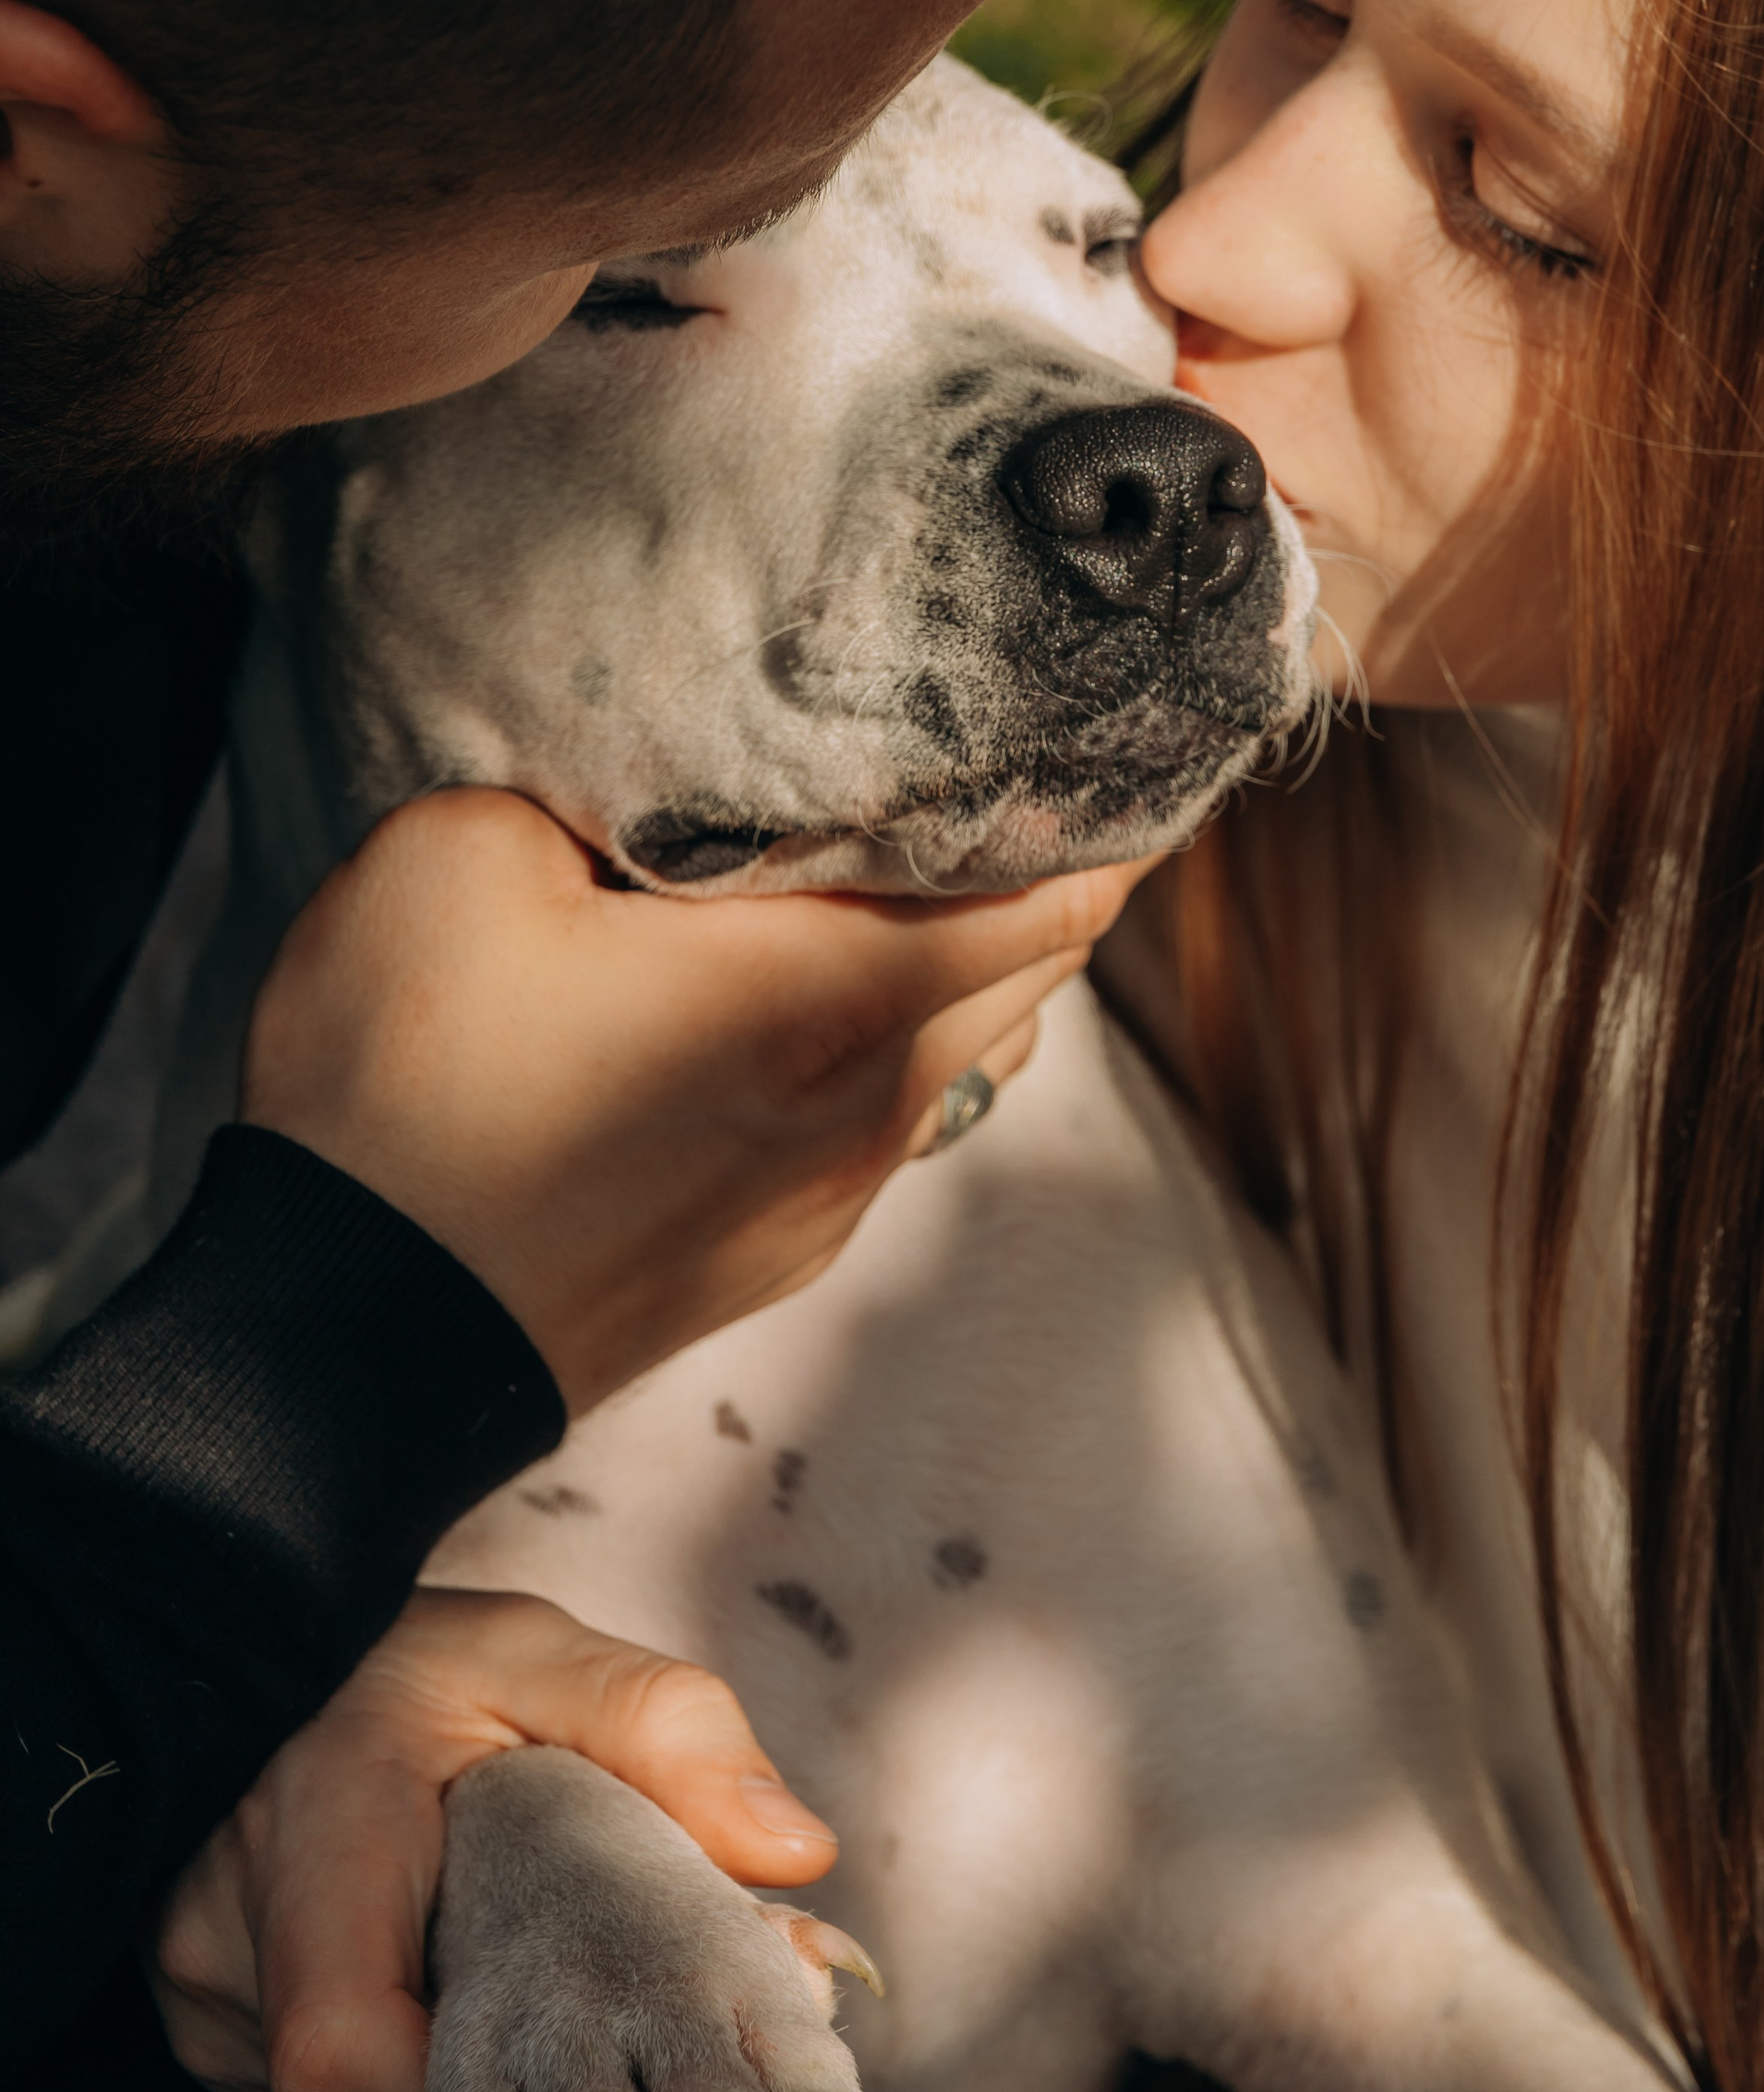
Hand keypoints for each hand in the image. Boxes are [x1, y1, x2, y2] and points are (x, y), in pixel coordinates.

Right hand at [148, 1586, 841, 2091]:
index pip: (345, 2042)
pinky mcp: (216, 2027)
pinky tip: (491, 2012)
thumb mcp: (538, 1653)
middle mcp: (227, 1937)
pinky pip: (337, 2085)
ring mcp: (209, 1998)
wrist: (279, 1648)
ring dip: (474, 2083)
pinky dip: (425, 2064)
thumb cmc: (409, 1659)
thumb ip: (666, 1728)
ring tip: (572, 2018)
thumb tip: (797, 1850)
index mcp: (309, 1835)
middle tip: (639, 2059)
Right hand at [242, 789, 1141, 1410]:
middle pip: (1036, 976)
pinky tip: (813, 1006)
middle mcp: (868, 1102)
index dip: (1097, 816)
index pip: (1053, 900)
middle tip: (1005, 781)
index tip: (1096, 744)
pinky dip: (898, 1051)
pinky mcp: (779, 1251)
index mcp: (826, 993)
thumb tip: (661, 781)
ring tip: (911, 881)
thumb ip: (588, 785)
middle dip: (1044, 876)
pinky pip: (896, 1126)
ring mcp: (833, 1195)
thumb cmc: (403, 1087)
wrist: (337, 1347)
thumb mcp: (462, 854)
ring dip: (969, 971)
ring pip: (972, 1058)